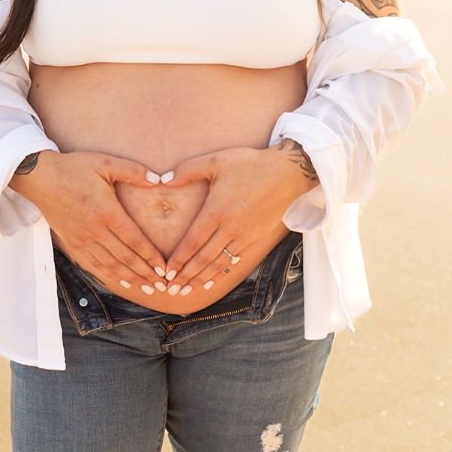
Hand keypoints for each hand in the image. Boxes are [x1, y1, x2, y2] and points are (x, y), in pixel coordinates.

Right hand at [11, 150, 168, 289]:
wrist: (41, 178)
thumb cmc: (74, 168)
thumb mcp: (105, 163)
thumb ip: (133, 171)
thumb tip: (159, 179)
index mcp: (107, 212)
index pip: (134, 240)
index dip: (151, 257)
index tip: (165, 269)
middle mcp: (96, 231)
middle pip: (125, 258)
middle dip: (145, 274)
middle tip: (162, 286)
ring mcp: (83, 240)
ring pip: (110, 266)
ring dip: (130, 279)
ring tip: (147, 289)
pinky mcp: (72, 244)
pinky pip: (93, 265)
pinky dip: (109, 276)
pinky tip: (120, 282)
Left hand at [159, 145, 315, 295]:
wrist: (287, 174)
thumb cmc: (250, 164)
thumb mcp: (216, 160)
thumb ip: (188, 170)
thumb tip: (164, 180)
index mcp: (217, 211)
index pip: (192, 242)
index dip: (178, 259)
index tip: (166, 272)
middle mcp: (230, 228)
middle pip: (203, 259)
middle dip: (186, 276)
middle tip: (171, 290)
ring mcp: (244, 237)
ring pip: (219, 264)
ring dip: (201, 279)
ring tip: (187, 291)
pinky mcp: (256, 240)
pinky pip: (235, 262)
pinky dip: (221, 274)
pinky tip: (212, 281)